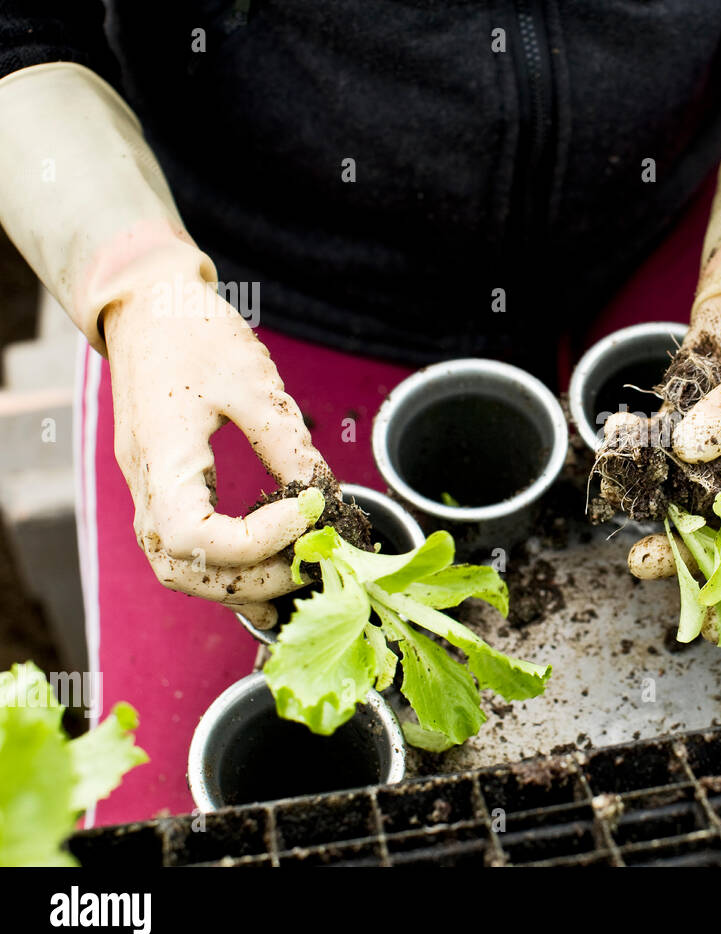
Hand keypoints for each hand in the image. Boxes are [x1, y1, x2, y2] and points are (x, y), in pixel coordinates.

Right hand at [104, 274, 328, 625]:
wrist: (146, 307)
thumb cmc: (195, 333)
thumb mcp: (255, 382)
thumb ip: (288, 444)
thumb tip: (323, 495)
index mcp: (162, 457)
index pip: (195, 536)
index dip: (258, 540)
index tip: (307, 510)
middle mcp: (144, 485)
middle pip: (184, 569)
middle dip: (253, 577)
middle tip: (314, 559)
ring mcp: (147, 490)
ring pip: (179, 569)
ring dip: (237, 586)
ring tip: (296, 578)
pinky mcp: (161, 488)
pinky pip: (184, 551)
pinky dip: (224, 575)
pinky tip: (268, 586)